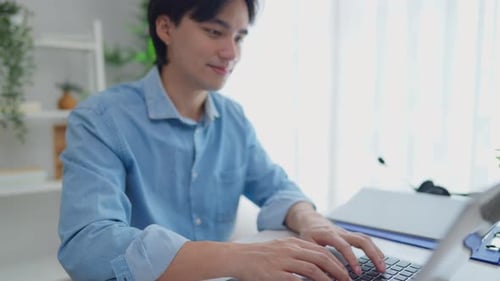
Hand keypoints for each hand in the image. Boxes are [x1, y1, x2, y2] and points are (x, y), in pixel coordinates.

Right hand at [231, 237, 351, 280]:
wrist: (238, 257)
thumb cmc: (259, 256)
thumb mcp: (280, 249)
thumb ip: (297, 254)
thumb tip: (315, 265)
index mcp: (293, 243)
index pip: (320, 250)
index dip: (335, 261)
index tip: (345, 271)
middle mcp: (290, 250)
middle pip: (321, 258)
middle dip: (338, 270)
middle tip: (348, 280)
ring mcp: (283, 261)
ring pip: (312, 270)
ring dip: (328, 280)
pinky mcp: (275, 274)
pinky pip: (296, 280)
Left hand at [299, 220, 385, 275]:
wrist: (310, 221)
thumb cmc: (308, 234)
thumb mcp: (307, 245)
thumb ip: (315, 257)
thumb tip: (323, 274)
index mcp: (329, 234)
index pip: (344, 246)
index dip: (352, 259)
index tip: (358, 272)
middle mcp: (341, 232)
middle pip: (361, 239)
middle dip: (372, 254)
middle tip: (380, 269)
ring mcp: (347, 233)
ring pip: (366, 239)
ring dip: (376, 252)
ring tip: (383, 266)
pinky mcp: (350, 235)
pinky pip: (365, 240)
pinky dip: (374, 249)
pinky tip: (379, 258)